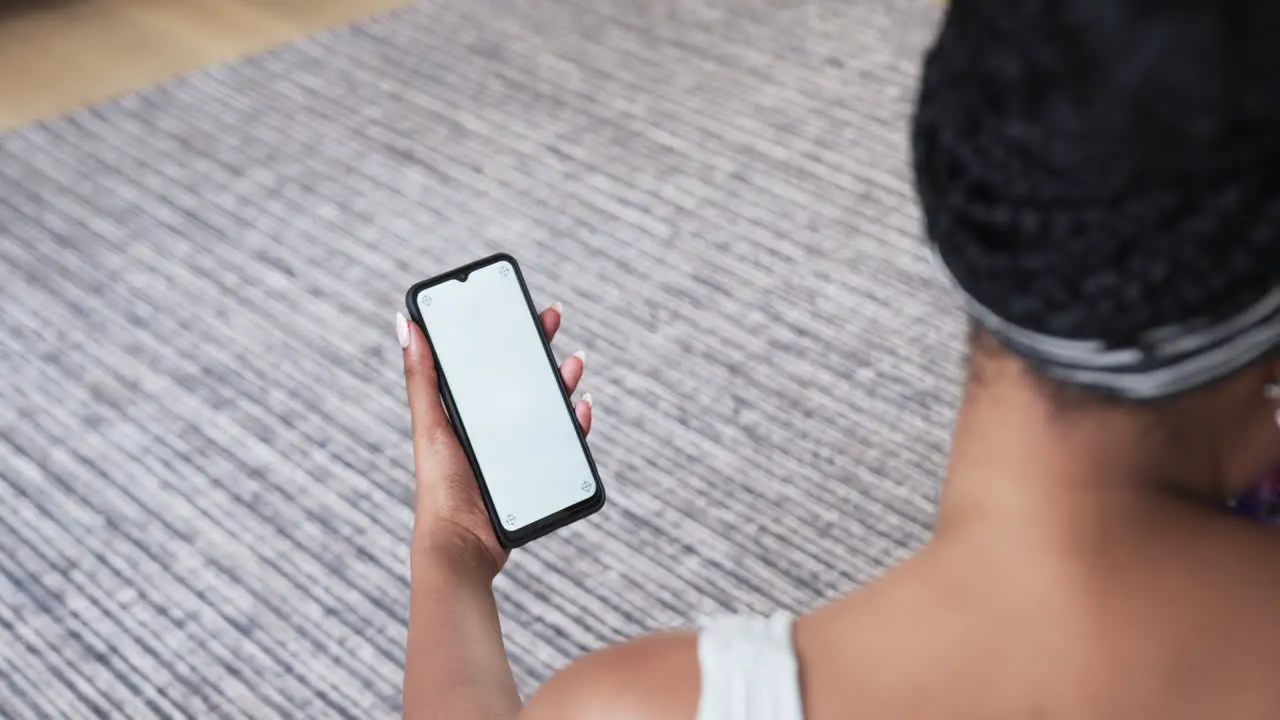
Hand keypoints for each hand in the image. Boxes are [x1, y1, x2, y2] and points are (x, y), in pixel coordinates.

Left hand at [397, 303, 593, 576]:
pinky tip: (581, 408)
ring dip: (562, 379)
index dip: (502, 332)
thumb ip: (422, 377)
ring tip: (573, 362)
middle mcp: (491, 426)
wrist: (464, 543)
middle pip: (520, 376)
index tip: (517, 305)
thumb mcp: (431, 424)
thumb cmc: (439, 485)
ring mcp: (516, 448)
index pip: (486, 361)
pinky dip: (576, 421)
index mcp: (464, 411)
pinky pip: (563, 441)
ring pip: (546, 404)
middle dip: (538, 346)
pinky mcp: (537, 471)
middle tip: (553, 318)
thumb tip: (405, 323)